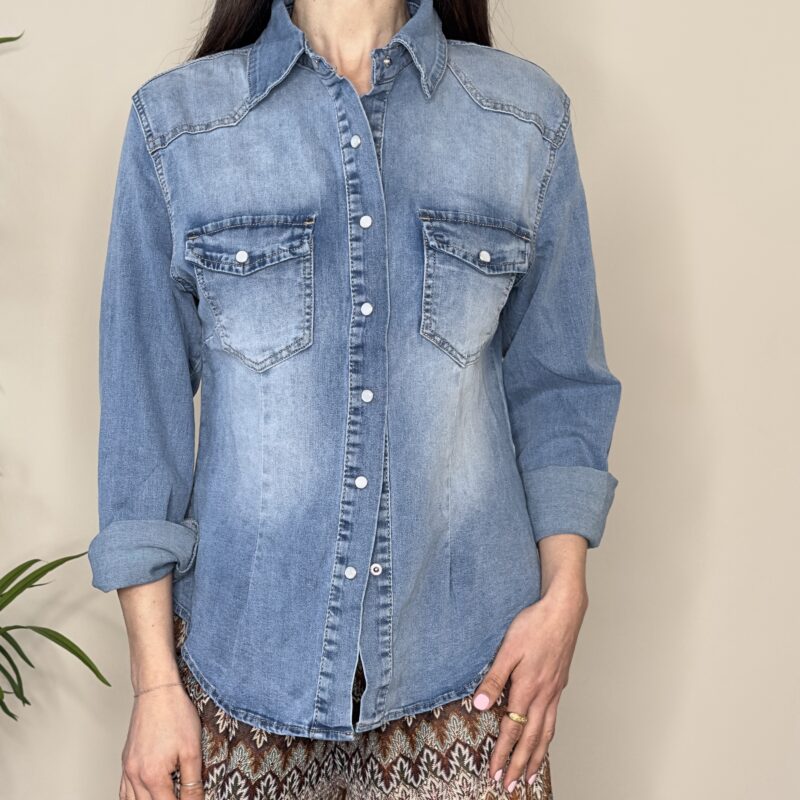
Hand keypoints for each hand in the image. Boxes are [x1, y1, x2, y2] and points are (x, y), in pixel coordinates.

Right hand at [119, 682, 203, 798]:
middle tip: (183, 796)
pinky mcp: (126, 761)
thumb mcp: (192, 750)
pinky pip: (124, 791)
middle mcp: (135, 776)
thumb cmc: (175, 714)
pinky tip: (147, 796)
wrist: (157, 690)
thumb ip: (193, 782)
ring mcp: (128, 769)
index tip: (194, 799)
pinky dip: (133, 799)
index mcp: (152, 776)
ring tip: (167, 795)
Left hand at [471, 576, 587, 792]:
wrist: (563, 611)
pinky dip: (547, 737)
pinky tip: (544, 740)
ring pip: (546, 733)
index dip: (502, 754)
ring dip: (536, 757)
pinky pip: (553, 720)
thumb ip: (494, 679)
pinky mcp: (559, 684)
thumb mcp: (507, 650)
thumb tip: (480, 705)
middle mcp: (544, 696)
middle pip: (531, 740)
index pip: (512, 730)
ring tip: (530, 775)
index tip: (494, 773)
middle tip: (511, 787)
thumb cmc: (534, 626)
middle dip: (519, 765)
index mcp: (528, 689)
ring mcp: (554, 692)